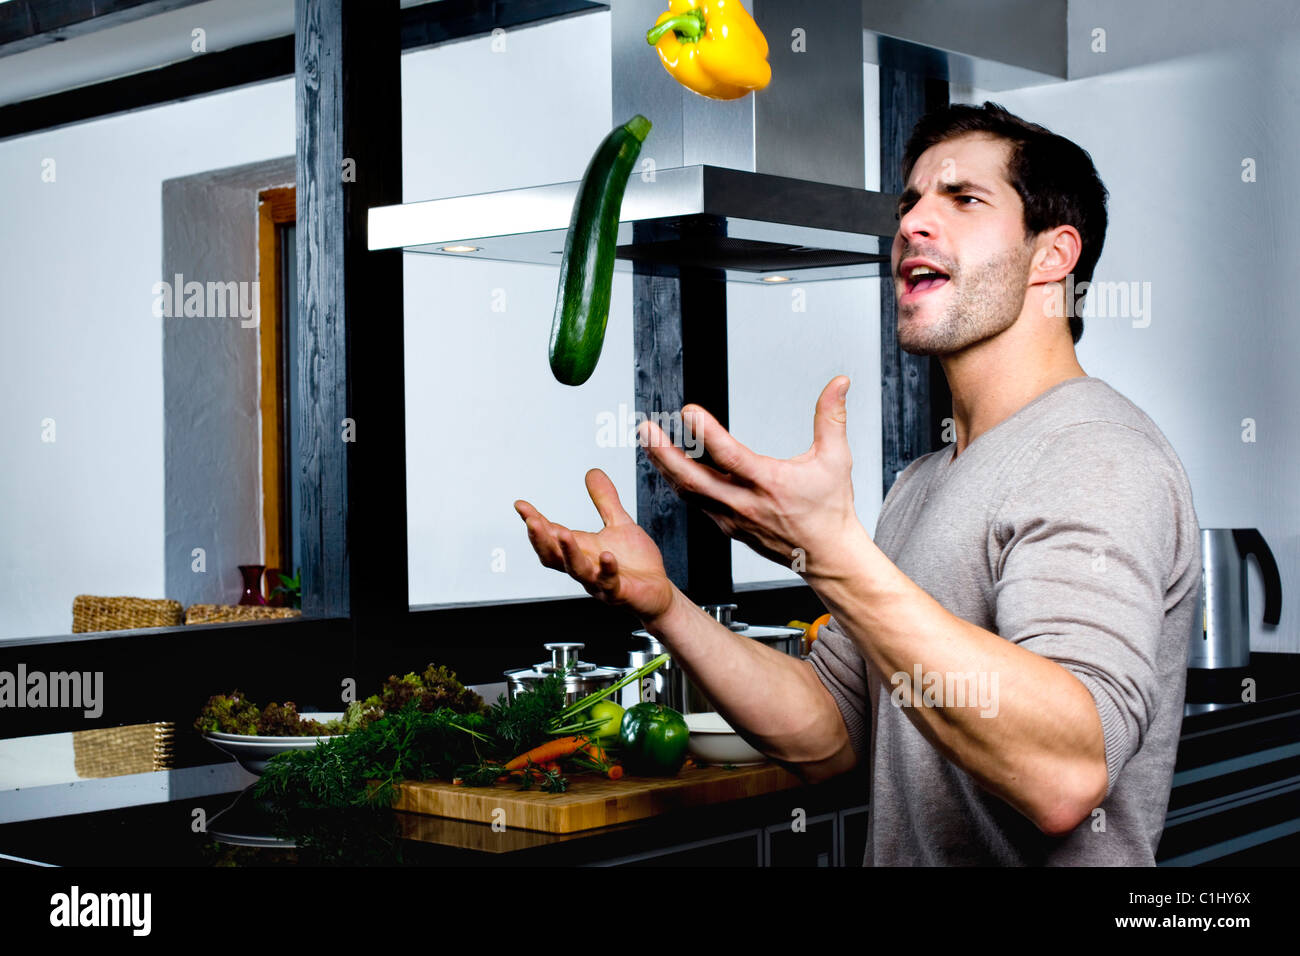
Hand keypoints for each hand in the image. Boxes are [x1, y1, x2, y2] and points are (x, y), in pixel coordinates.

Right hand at [514, 469, 677, 623]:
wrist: (658, 591)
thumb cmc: (636, 562)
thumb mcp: (619, 524)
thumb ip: (604, 501)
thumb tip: (592, 472)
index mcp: (581, 550)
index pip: (551, 535)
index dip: (534, 521)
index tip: (520, 505)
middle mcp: (584, 567)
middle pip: (553, 556)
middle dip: (541, 539)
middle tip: (531, 521)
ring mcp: (599, 582)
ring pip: (576, 570)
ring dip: (568, 552)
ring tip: (563, 533)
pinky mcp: (618, 592)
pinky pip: (609, 582)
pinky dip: (607, 569)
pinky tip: (607, 556)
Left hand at [639, 376, 860, 577]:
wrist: (827, 557)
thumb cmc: (830, 510)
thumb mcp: (836, 459)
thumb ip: (832, 417)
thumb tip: (839, 383)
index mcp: (770, 484)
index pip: (730, 457)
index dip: (707, 433)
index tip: (689, 411)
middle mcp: (745, 504)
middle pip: (694, 479)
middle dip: (665, 453)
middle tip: (646, 428)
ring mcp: (732, 518)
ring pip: (688, 492)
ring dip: (665, 466)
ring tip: (649, 440)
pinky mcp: (727, 527)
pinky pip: (696, 502)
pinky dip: (679, 483)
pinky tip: (668, 465)